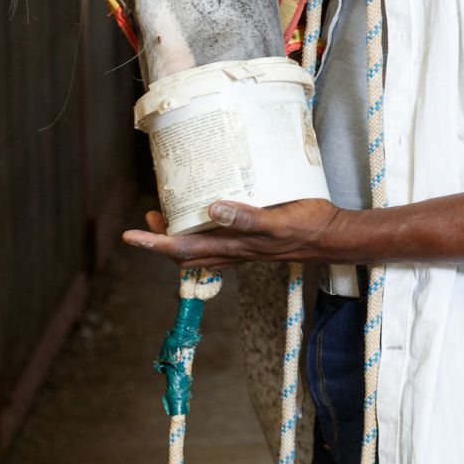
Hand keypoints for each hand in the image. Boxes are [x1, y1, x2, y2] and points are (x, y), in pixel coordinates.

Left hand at [122, 199, 344, 268]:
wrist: (333, 238)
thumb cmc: (309, 227)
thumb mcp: (278, 219)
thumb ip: (247, 217)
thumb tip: (211, 208)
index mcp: (233, 245)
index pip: (182, 248)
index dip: (153, 243)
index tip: (130, 234)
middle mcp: (234, 250)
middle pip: (184, 255)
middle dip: (161, 241)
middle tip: (149, 219)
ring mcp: (244, 249)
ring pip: (200, 252)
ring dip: (179, 239)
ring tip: (170, 216)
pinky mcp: (254, 243)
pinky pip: (219, 244)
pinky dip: (203, 234)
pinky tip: (209, 216)